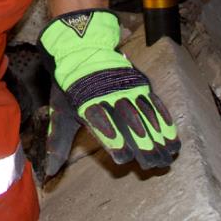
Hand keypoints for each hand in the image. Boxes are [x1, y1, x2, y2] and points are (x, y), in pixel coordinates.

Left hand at [40, 10, 178, 170]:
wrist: (81, 49)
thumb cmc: (70, 87)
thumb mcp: (59, 112)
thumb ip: (58, 143)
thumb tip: (49, 172)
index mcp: (88, 104)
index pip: (105, 127)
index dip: (115, 144)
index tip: (123, 160)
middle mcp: (110, 96)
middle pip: (131, 123)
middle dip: (145, 145)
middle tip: (154, 164)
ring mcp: (128, 88)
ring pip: (146, 114)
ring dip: (159, 135)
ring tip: (169, 155)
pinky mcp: (139, 83)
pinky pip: (155, 103)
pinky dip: (164, 120)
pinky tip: (172, 136)